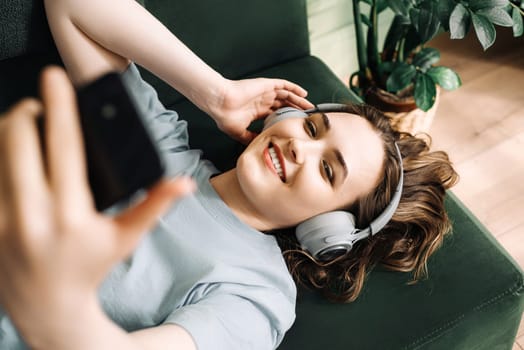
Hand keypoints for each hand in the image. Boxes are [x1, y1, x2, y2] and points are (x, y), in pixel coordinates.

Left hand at [0, 67, 193, 334]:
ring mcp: (1, 220)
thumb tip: (184, 182)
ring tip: (26, 125)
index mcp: (70, 214)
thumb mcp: (126, 238)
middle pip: (17, 139)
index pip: (63, 147)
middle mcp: (30, 214)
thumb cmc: (91, 267)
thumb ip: (155, 205)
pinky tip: (14, 154)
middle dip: (26, 110)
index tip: (55, 77)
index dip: (60, 107)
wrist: (47, 306)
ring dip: (9, 129)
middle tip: (39, 105)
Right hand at [210, 78, 313, 143]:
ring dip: (299, 100)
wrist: (220, 102)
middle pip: (285, 104)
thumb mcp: (239, 132)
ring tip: (310, 107)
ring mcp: (265, 92)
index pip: (276, 114)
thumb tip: (258, 144)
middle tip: (308, 117)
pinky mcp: (266, 85)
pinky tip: (303, 93)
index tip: (296, 125)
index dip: (287, 118)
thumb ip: (250, 138)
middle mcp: (262, 101)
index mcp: (257, 111)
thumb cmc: (225, 116)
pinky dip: (294, 88)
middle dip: (297, 110)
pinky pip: (284, 84)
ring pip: (287, 95)